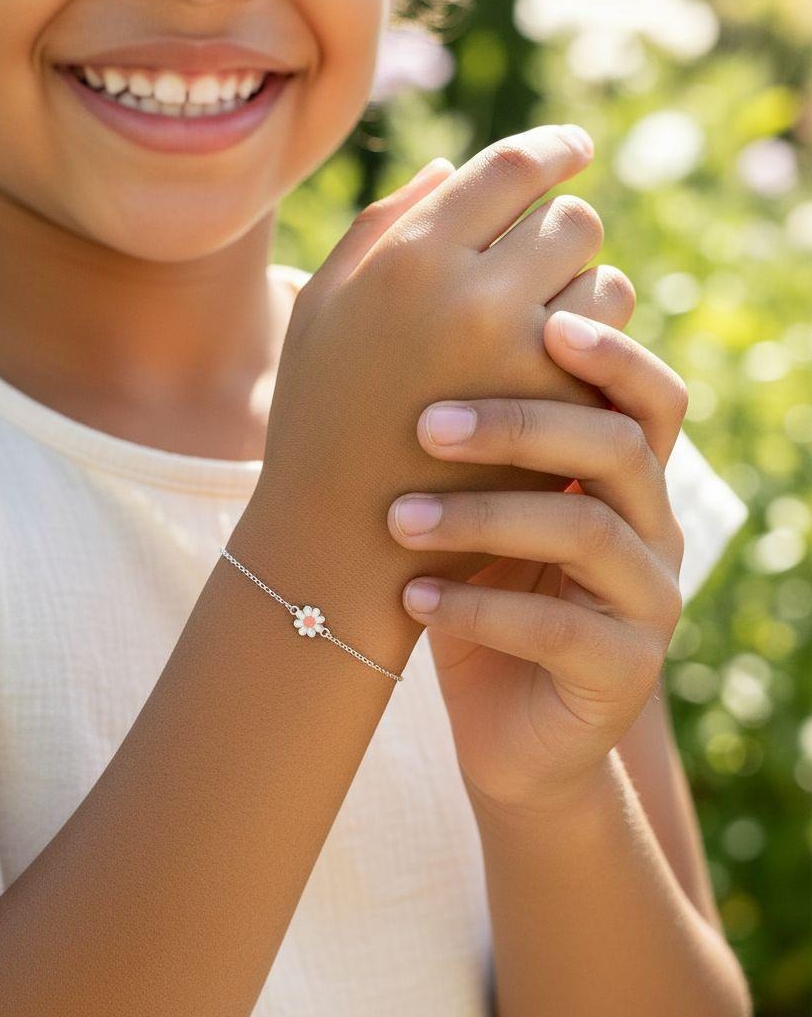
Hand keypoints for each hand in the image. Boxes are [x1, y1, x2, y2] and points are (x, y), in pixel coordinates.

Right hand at [254, 128, 637, 661]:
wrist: (340, 536)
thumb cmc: (321, 414)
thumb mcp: (323, 306)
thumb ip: (382, 224)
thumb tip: (450, 168)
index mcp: (408, 256)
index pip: (515, 166)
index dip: (556, 148)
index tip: (574, 149)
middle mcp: (469, 294)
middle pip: (574, 221)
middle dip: (563, 236)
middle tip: (540, 264)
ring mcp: (520, 358)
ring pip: (606, 285)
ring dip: (584, 296)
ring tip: (539, 330)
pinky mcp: (555, 416)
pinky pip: (611, 355)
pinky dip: (590, 357)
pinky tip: (548, 378)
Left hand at [386, 313, 687, 818]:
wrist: (508, 730)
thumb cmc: (482, 599)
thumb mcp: (481, 517)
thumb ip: (478, 450)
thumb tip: (410, 342)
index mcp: (628, 482)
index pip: (648, 398)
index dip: (610, 355)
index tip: (538, 321)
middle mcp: (654, 532)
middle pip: (619, 448)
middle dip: (521, 424)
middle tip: (427, 424)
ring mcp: (649, 603)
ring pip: (587, 531)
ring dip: (483, 517)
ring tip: (398, 519)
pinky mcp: (623, 672)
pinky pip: (558, 627)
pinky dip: (478, 607)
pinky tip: (413, 599)